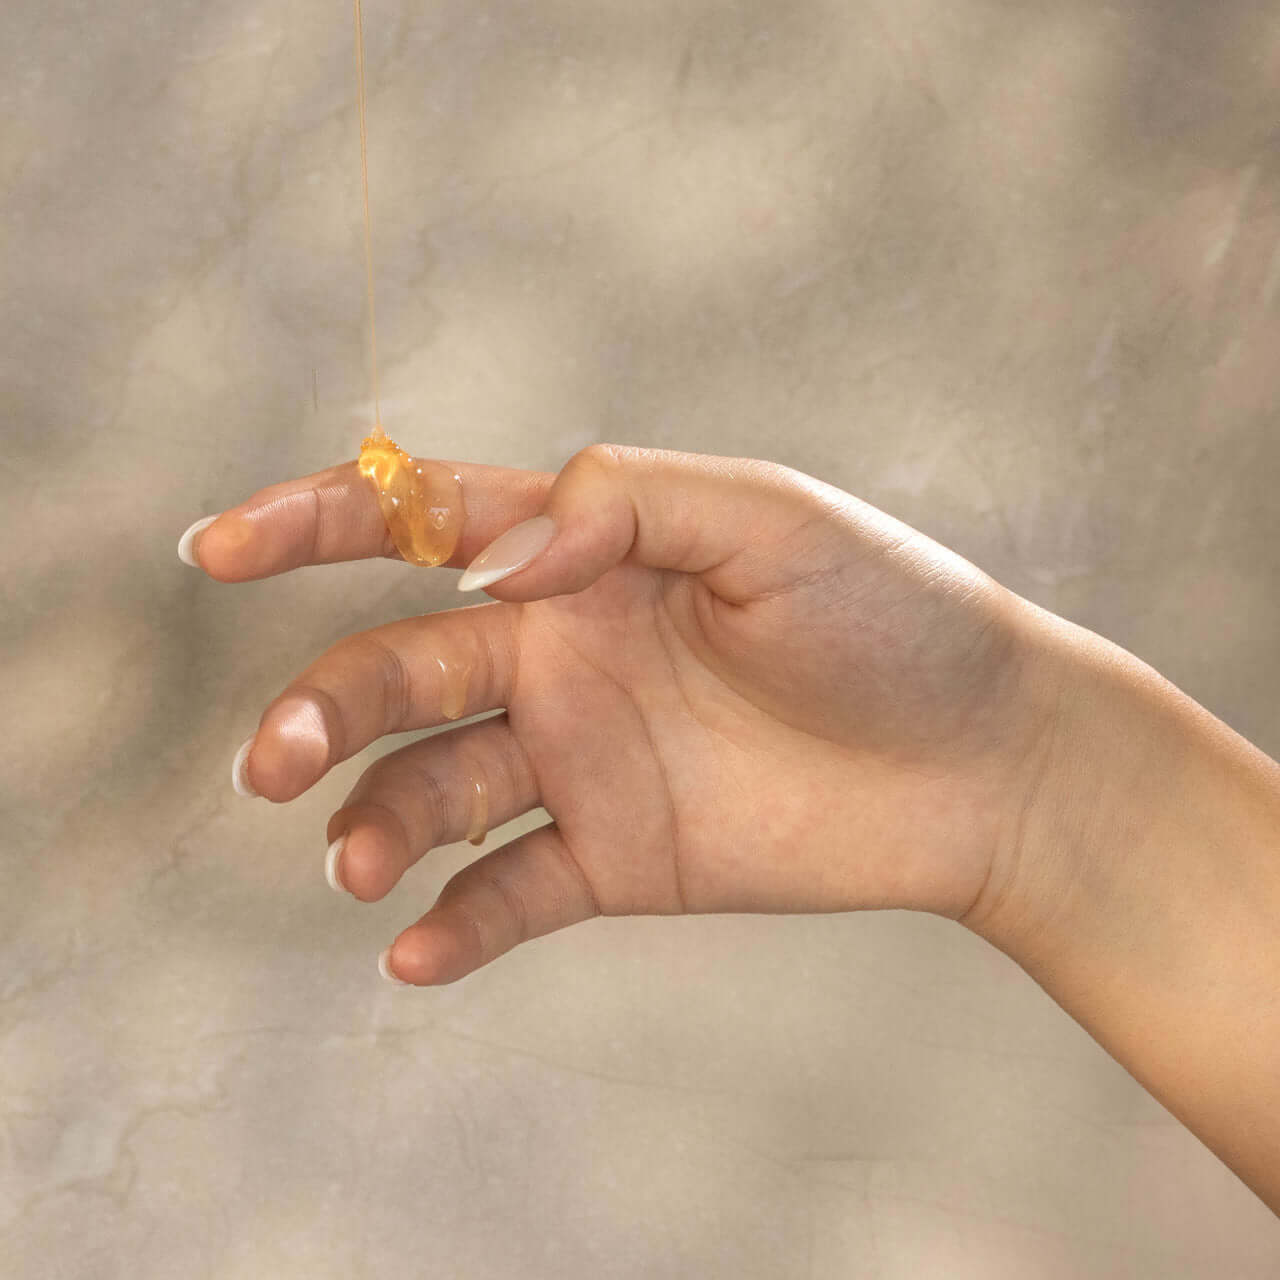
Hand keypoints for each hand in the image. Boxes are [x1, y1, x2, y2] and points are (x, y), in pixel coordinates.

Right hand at [186, 444, 1059, 984]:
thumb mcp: (768, 519)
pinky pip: (511, 893)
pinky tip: (415, 951)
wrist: (981, 759)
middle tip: (272, 762)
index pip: (423, 525)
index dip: (314, 524)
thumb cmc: (890, 616)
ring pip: (435, 789)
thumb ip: (624, 505)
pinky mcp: (617, 856)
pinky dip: (453, 924)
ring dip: (375, 822)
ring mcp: (583, 758)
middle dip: (322, 709)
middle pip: (401, 671)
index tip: (217, 547)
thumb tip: (492, 555)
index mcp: (584, 557)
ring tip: (355, 859)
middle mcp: (562, 653)